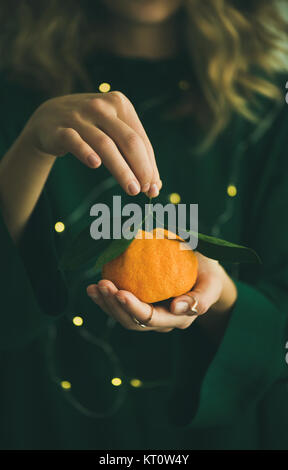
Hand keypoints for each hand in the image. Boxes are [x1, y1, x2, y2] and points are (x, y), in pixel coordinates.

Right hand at [23, 91, 160, 197]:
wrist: (48, 117)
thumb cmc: (90, 127)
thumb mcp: (112, 132)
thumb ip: (132, 154)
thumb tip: (155, 185)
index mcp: (119, 104)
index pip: (141, 139)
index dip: (150, 165)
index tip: (155, 188)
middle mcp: (101, 107)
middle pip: (128, 141)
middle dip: (141, 168)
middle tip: (146, 190)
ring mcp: (80, 117)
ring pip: (105, 145)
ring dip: (122, 170)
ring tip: (132, 190)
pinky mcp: (61, 129)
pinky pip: (75, 141)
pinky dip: (85, 152)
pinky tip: (95, 165)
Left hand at [86, 252, 237, 332]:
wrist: (206, 275)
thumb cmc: (208, 275)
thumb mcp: (211, 283)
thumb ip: (201, 298)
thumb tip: (177, 307)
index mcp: (180, 318)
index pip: (151, 318)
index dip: (133, 308)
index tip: (120, 291)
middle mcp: (164, 321)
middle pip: (133, 321)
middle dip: (114, 305)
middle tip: (102, 284)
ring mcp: (151, 316)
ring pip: (123, 318)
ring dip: (106, 304)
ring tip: (94, 287)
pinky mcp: (142, 308)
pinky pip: (121, 309)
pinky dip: (106, 300)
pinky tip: (93, 289)